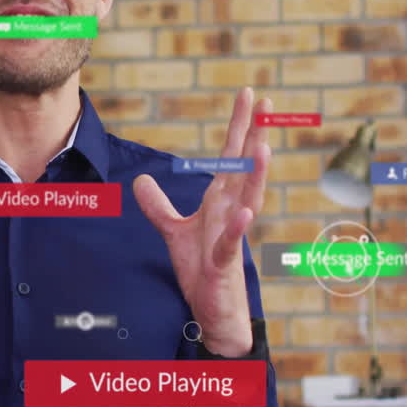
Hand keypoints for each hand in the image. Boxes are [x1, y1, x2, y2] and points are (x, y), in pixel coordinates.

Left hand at [133, 87, 270, 356]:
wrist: (214, 310)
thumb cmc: (201, 269)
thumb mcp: (173, 232)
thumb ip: (158, 206)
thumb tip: (140, 180)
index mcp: (220, 201)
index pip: (230, 156)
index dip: (240, 126)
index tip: (250, 96)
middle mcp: (232, 212)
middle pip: (244, 167)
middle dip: (255, 135)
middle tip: (267, 102)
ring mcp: (232, 236)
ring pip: (247, 199)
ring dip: (255, 174)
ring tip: (262, 146)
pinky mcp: (224, 261)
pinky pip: (232, 242)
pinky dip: (238, 227)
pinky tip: (246, 212)